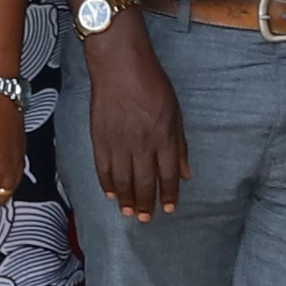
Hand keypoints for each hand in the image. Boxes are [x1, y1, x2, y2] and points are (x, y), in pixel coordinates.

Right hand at [80, 12, 186, 220]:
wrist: (120, 66)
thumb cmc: (152, 84)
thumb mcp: (175, 112)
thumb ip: (179, 145)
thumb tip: (185, 173)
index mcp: (164, 138)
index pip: (167, 175)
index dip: (168, 195)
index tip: (168, 209)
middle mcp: (142, 145)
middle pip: (144, 182)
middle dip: (146, 204)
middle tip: (146, 219)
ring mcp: (119, 143)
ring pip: (123, 180)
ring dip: (126, 199)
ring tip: (128, 212)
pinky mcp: (100, 138)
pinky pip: (103, 167)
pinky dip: (106, 182)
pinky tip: (110, 193)